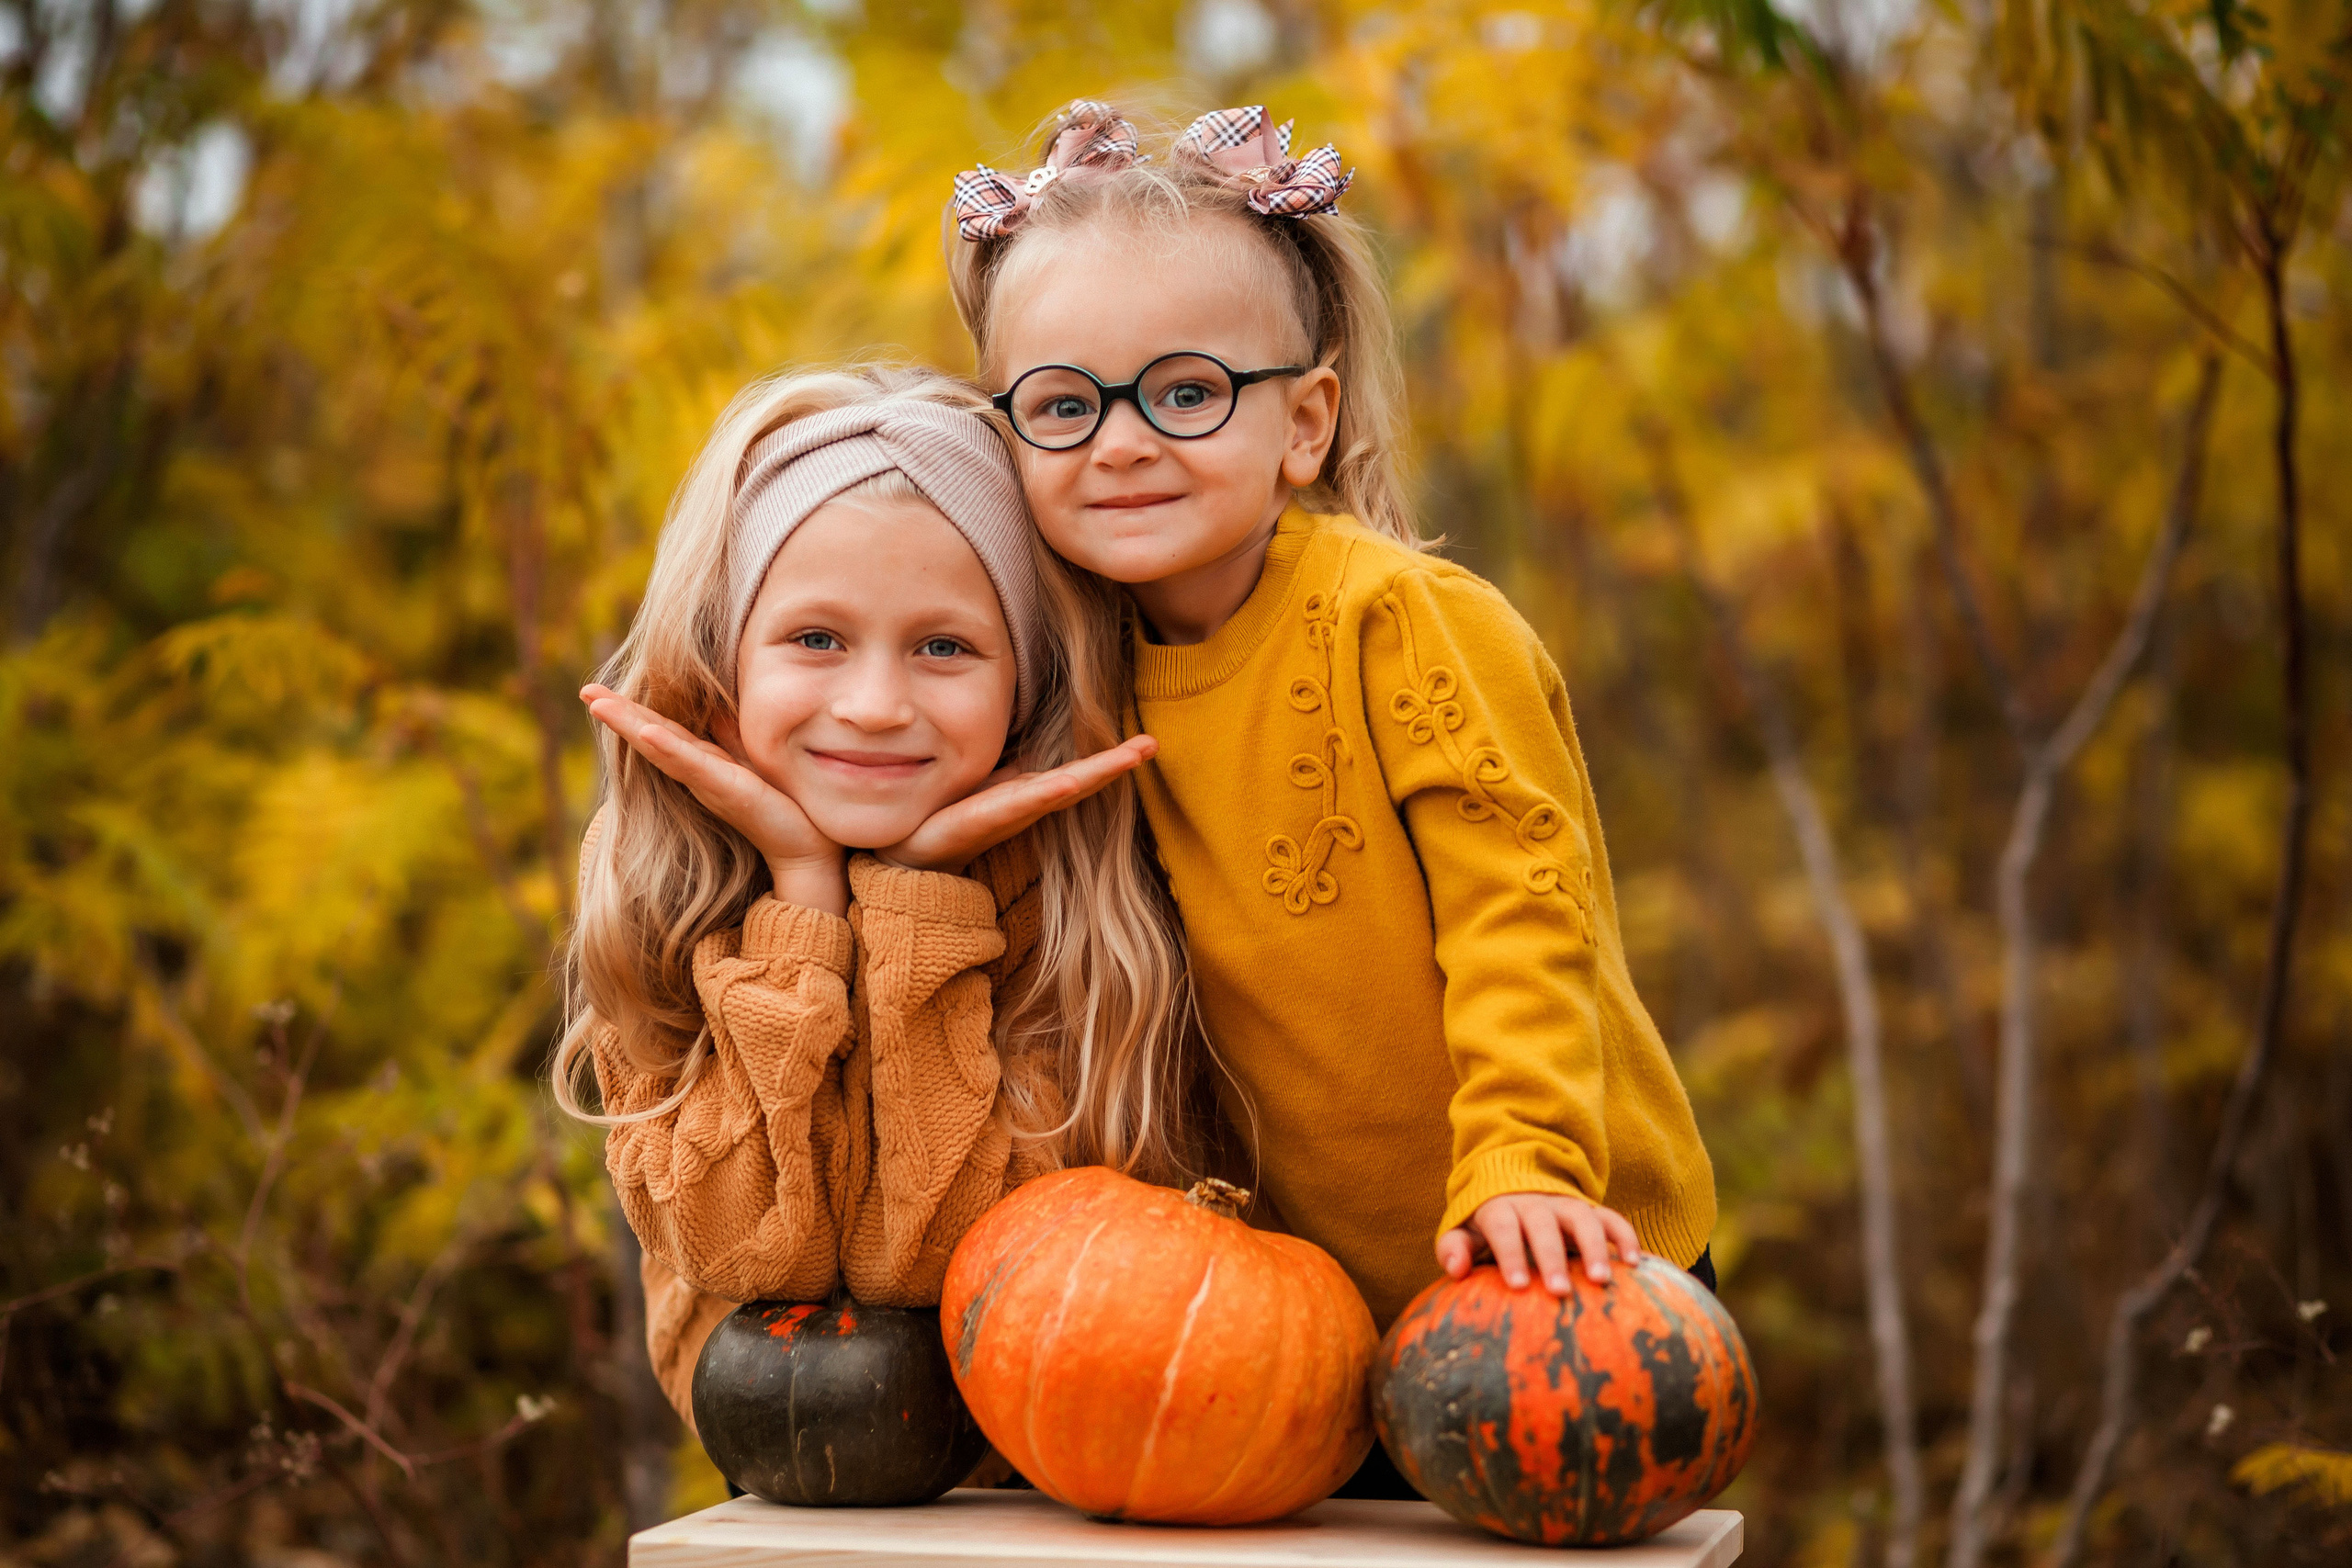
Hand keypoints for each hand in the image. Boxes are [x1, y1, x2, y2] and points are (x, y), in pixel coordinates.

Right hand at [581, 684, 846, 913]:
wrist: (808, 850)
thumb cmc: (784, 807)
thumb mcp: (753, 761)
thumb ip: (731, 736)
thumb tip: (714, 704)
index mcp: (706, 765)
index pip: (663, 731)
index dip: (633, 711)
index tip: (600, 690)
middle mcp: (701, 775)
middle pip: (652, 737)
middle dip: (618, 714)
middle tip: (585, 690)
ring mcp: (711, 784)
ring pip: (663, 749)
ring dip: (630, 726)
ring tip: (599, 704)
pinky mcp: (730, 792)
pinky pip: (695, 767)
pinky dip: (669, 749)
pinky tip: (647, 733)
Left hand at [877, 734, 1158, 874]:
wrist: (902, 851)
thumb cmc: (941, 813)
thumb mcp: (978, 778)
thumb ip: (1003, 761)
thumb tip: (1022, 732)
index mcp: (1023, 793)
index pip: (1076, 772)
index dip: (1110, 759)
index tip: (1147, 742)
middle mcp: (1021, 805)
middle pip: (1078, 781)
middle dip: (1116, 764)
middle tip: (1151, 744)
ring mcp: (1003, 814)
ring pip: (1057, 791)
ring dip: (1094, 775)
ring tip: (1128, 757)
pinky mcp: (978, 821)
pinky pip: (1015, 804)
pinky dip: (1045, 793)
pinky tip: (1067, 782)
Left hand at [1436, 1192, 1643, 1291]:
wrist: (1513, 1181)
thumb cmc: (1486, 1223)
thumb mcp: (1463, 1230)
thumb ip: (1453, 1248)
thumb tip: (1456, 1270)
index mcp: (1500, 1208)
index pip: (1504, 1228)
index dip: (1511, 1254)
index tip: (1518, 1286)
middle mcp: (1535, 1203)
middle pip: (1543, 1226)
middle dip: (1552, 1258)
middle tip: (1559, 1292)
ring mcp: (1565, 1204)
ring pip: (1582, 1219)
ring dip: (1593, 1247)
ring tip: (1601, 1281)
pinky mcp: (1589, 1210)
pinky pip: (1610, 1218)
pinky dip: (1624, 1236)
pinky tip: (1634, 1263)